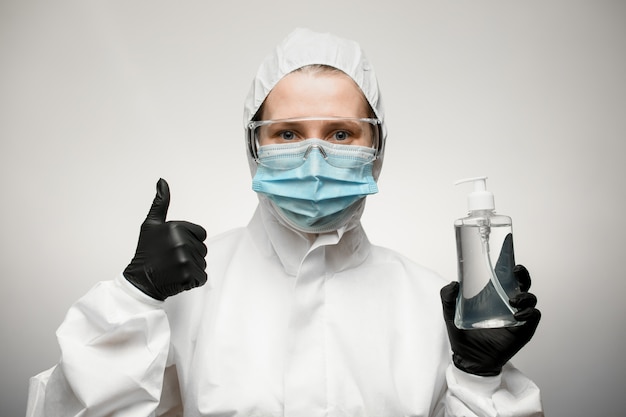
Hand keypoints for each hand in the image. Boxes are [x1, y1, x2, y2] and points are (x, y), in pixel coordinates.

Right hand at [123, 179, 207, 300]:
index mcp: (176, 228)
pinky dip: (192, 280)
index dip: (189, 240)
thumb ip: (160, 203)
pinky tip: (177, 277)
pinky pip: (201, 277)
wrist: (140, 281)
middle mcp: (182, 242)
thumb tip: (162, 181)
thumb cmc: (147, 253)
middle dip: (191, 254)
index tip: (173, 246)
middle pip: (202, 248)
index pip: (201, 233)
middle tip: (172, 258)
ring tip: (174, 268)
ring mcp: (186, 260)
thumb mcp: (151, 225)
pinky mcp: (188, 276)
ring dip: (191, 267)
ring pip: (202, 262)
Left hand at [440, 265, 540, 375]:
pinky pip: (533, 317)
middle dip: (523, 276)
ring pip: (530, 299)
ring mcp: (516, 316)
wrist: (469, 359)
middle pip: (522, 284)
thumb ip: (448, 297)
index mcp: (492, 296)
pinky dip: (529, 313)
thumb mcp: (451, 313)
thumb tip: (453, 284)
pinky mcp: (522, 330)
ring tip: (513, 300)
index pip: (505, 278)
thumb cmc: (462, 335)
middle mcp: (507, 303)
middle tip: (517, 271)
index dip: (509, 268)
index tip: (509, 260)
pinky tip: (517, 315)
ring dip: (525, 296)